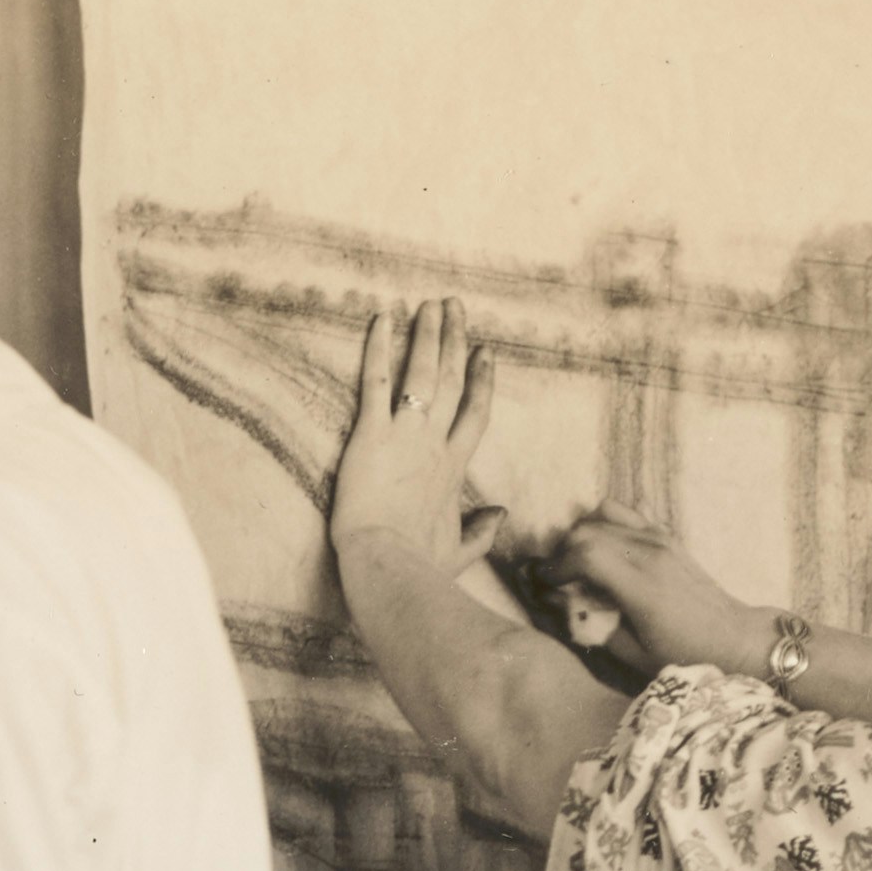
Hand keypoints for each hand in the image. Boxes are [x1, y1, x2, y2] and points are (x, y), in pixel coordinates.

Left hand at [328, 300, 497, 567]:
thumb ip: (482, 531)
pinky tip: (383, 319)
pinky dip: (379, 348)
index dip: (482, 380)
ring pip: (422, 373)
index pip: (475, 413)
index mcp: (454, 469)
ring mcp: (405, 435)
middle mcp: (434, 443)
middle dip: (455, 341)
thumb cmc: (421, 566)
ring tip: (431, 304)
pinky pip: (375, 382)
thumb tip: (500, 515)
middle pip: (451, 381)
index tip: (485, 352)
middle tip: (456, 307)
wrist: (389, 565)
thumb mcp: (459, 552)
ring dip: (428, 335)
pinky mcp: (371, 435)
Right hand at [545, 513, 763, 681]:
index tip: (544, 583)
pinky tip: (606, 551)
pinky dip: (605, 524)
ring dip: (582, 534)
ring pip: (602, 513)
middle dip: (562, 552)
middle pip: (586, 530)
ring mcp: (659, 538)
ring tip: (579, 562)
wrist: (732, 637)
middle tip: (558, 578)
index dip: (555, 567)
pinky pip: (625, 513)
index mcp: (641, 585)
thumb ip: (591, 625)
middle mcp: (649, 552)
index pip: (584, 554)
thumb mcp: (632, 653)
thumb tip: (557, 603)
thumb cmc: (684, 654)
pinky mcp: (666, 535)